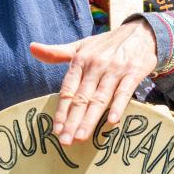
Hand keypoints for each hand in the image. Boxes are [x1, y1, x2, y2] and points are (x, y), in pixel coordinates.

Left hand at [30, 19, 157, 144]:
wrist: (140, 32)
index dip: (61, 110)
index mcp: (81, 60)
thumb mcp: (81, 46)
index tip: (56, 129)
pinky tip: (111, 121)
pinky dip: (118, 106)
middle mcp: (96, 65)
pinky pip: (124, 92)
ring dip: (90, 119)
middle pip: (81, 98)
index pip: (68, 89)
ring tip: (81, 137)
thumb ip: (57, 52)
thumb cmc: (107, 44)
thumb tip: (32, 48)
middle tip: (65, 141)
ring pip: (100, 98)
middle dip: (72, 121)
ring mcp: (115, 70)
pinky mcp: (133, 73)